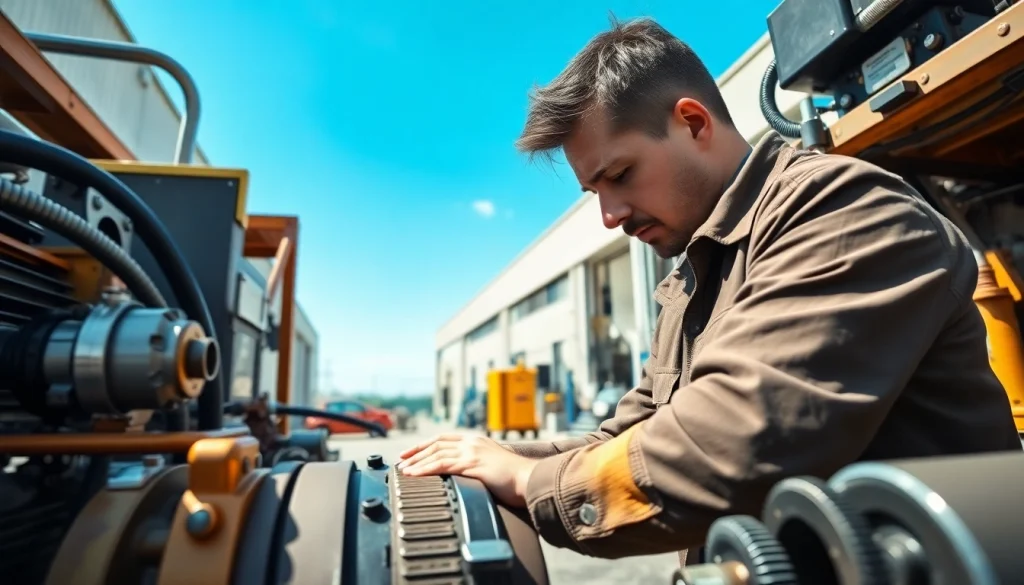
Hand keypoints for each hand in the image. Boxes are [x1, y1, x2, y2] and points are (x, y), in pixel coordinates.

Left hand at [397, 433, 537, 507]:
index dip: (424, 445)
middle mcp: (472, 443)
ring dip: (417, 463)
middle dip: (416, 453)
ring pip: (436, 454)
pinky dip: (425, 470)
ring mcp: (471, 452)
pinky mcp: (471, 464)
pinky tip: (415, 475)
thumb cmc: (515, 478)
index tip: (410, 453)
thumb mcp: (492, 466)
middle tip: (401, 462)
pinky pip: (442, 465)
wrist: (530, 479)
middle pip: (436, 444)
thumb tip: (465, 474)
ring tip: (403, 472)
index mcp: (476, 441)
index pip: (444, 439)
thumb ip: (477, 465)